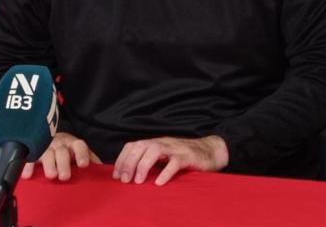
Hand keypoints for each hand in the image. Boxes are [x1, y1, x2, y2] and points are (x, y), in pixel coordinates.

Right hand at [21, 132, 101, 180]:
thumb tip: (101, 169)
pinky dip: (28, 166)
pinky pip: (30, 158)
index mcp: (73, 144)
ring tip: (51, 176)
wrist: (48, 134)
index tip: (83, 165)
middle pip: (62, 151)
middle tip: (65, 177)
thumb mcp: (79, 151)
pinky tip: (28, 175)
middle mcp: (60, 144)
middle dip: (63, 163)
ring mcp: (46, 147)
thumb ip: (90, 158)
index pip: (79, 146)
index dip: (82, 154)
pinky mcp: (33, 152)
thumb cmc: (67, 148)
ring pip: (47, 153)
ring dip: (49, 164)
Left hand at [113, 135, 228, 185]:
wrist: (209, 151)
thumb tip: (129, 175)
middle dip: (129, 163)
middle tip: (124, 180)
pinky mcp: (187, 156)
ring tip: (138, 181)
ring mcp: (175, 148)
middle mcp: (163, 142)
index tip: (116, 176)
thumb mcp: (164, 156)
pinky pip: (175, 162)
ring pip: (155, 151)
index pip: (133, 145)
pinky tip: (159, 182)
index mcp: (155, 142)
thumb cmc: (183, 156)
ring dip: (143, 165)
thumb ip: (149, 161)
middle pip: (141, 147)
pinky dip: (165, 172)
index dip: (122, 159)